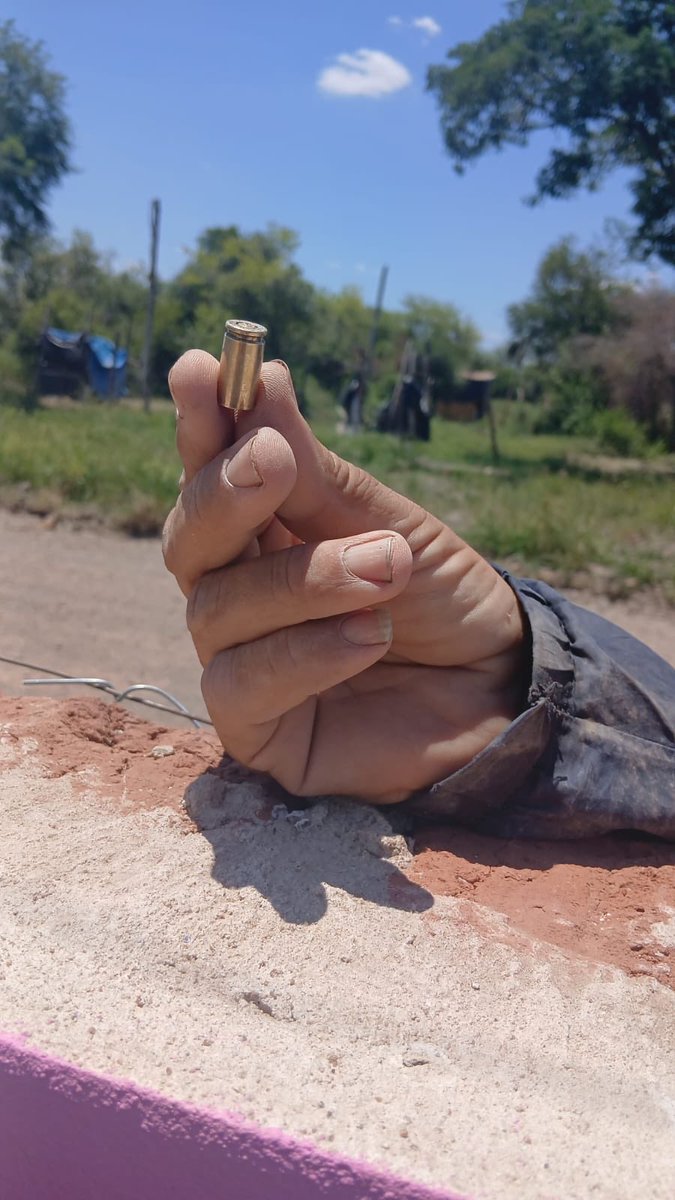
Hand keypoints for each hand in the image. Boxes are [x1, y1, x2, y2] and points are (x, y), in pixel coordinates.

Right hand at [163, 352, 525, 802]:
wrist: (500, 689)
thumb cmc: (441, 600)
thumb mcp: (390, 525)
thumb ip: (319, 473)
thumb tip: (264, 378)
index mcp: (263, 535)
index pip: (209, 476)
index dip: (200, 426)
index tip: (200, 371)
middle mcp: (238, 595)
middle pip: (189, 542)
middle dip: (226, 496)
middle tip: (277, 461)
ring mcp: (242, 664)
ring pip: (217, 610)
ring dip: (303, 581)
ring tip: (387, 567)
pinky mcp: (258, 732)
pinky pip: (241, 686)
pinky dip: (305, 653)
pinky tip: (370, 637)